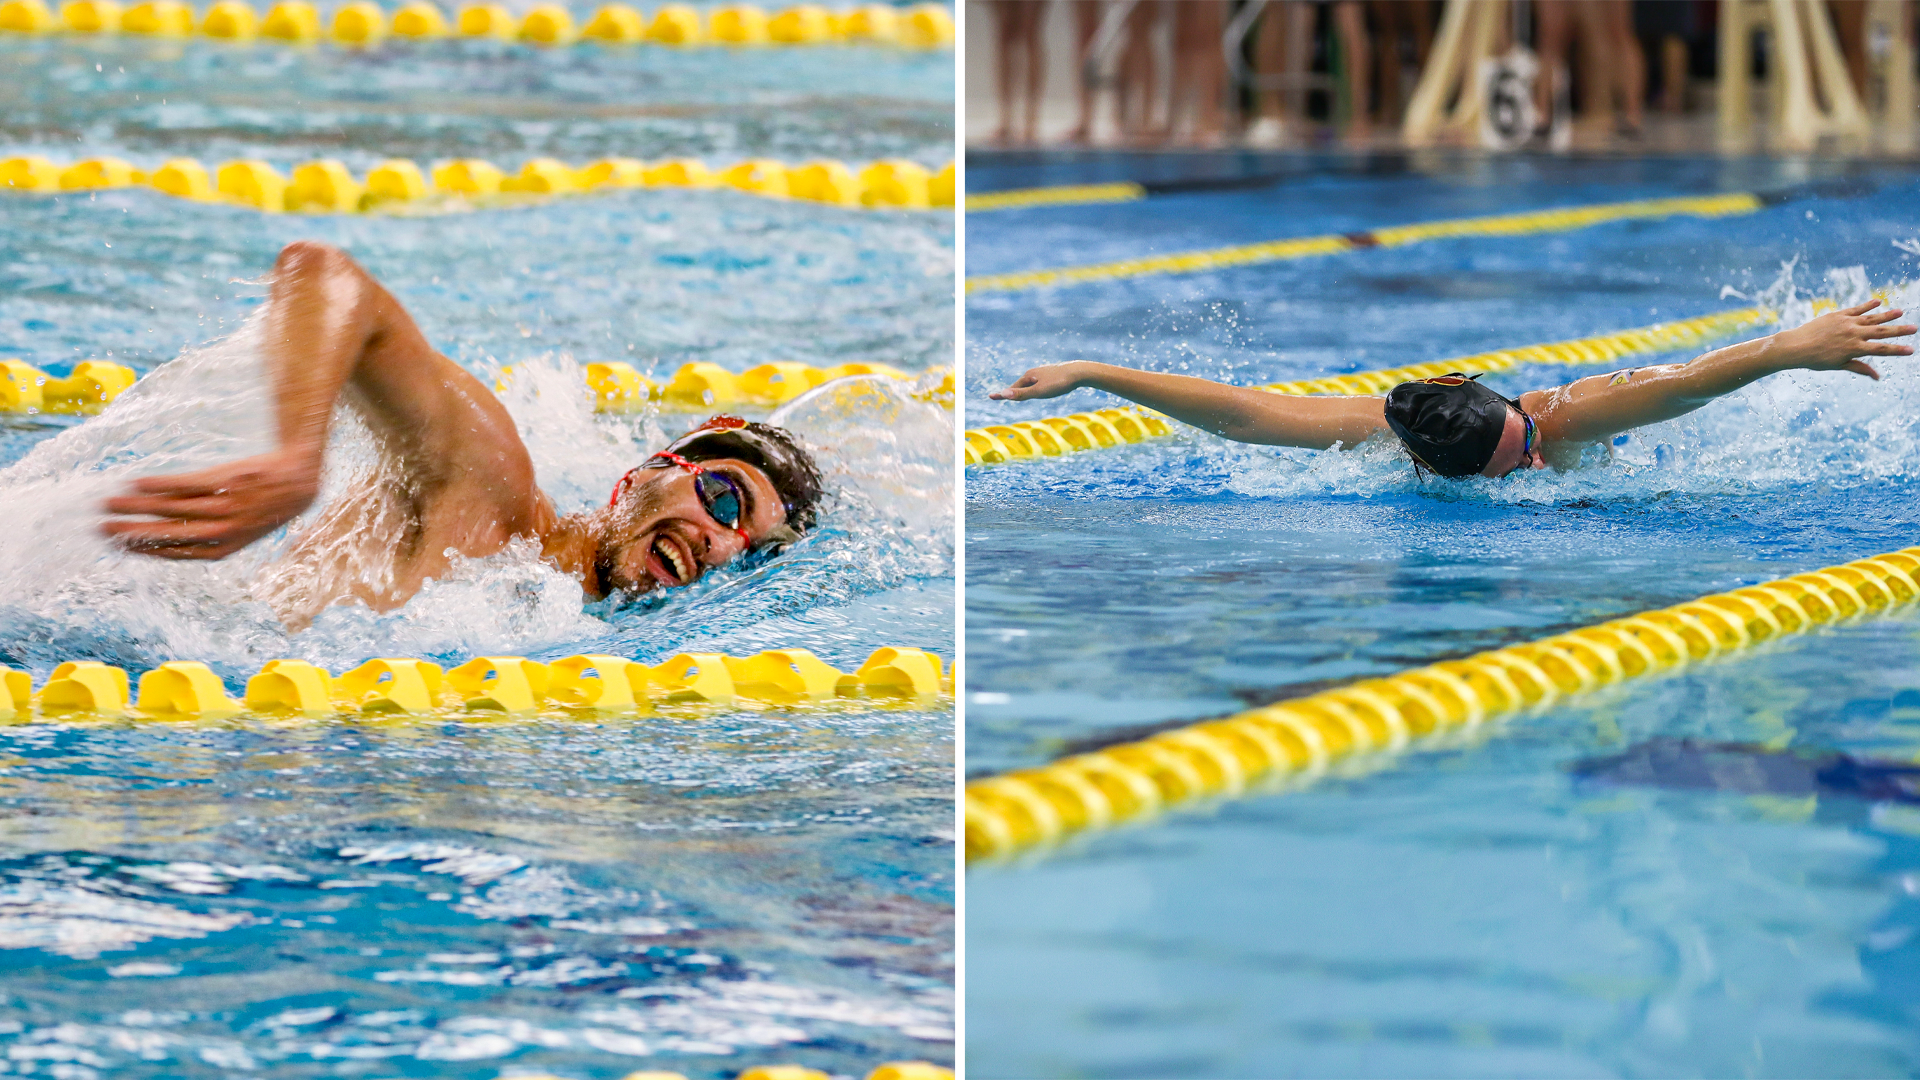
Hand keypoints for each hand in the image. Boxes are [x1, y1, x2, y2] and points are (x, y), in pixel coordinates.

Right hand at [100, 449, 321, 559]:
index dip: (146, 551)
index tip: (120, 546)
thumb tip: (166, 537)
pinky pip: (188, 484)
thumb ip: (207, 535)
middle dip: (134, 531)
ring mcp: (226, 505)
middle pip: (170, 532)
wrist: (298, 481)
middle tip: (103, 527)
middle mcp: (224, 530)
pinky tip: (138, 483)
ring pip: (173, 507)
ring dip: (138, 506)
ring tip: (111, 502)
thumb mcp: (239, 530)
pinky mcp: (228, 480)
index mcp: (226, 548)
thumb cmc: (263, 507)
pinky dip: (161, 484)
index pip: (178, 552)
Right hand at [988, 362, 1090, 401]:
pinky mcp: (1054, 374)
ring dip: (1025, 390)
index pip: (1013, 388)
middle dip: (1014, 392)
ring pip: (1032, 383)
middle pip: (1021, 385)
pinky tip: (1042, 389)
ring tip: (1021, 396)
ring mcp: (1045, 372)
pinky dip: (1036, 387)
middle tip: (1001, 397)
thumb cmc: (1059, 383)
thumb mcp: (1039, 391)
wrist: (1080, 372)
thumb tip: (1003, 394)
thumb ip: (1022, 394)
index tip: (991, 396)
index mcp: (1029, 376)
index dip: (1003, 394)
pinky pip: (1041, 382)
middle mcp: (1035, 372)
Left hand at [1782, 299, 1915, 379]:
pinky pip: (1856, 309)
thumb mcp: (1839, 365)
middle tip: (1914, 328)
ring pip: (1871, 318)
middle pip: (1881, 332)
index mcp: (1854, 349)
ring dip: (1887, 315)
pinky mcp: (1838, 315)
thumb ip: (1860, 367)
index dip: (1897, 350)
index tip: (1911, 350)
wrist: (1796, 346)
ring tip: (1900, 312)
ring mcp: (1846, 323)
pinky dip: (1868, 305)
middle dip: (1899, 331)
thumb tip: (1877, 377)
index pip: (1881, 349)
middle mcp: (1853, 334)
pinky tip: (1878, 302)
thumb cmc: (1816, 360)